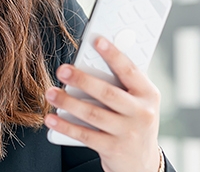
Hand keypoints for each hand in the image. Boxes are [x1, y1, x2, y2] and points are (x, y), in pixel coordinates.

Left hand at [44, 36, 162, 171]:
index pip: (130, 71)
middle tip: (63, 70)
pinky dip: (66, 126)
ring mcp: (128, 133)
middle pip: (108, 93)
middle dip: (83, 80)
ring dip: (68, 102)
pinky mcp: (113, 149)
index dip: (113, 54)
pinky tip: (51, 118)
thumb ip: (122, 84)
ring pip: (93, 114)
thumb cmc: (135, 123)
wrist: (142, 164)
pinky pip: (85, 135)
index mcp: (149, 95)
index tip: (96, 40)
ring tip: (51, 92)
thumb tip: (91, 61)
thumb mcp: (138, 103)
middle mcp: (142, 113)